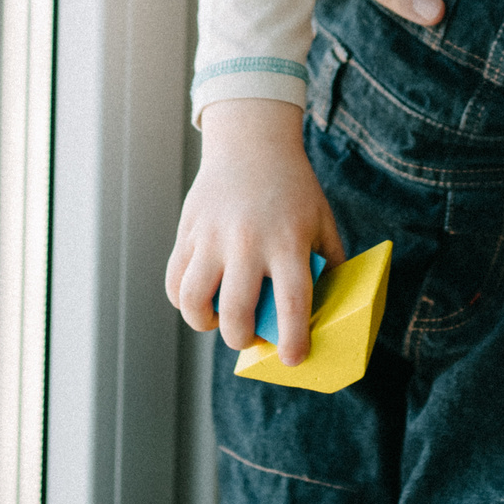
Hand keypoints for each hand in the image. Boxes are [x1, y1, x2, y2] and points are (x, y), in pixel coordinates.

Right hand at [165, 99, 347, 364]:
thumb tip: (329, 308)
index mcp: (288, 242)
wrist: (252, 144)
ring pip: (193, 301)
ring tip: (218, 320)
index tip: (292, 360)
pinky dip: (184, 301)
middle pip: (236, 313)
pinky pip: (174, 282)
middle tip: (249, 337)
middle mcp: (248, 242)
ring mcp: (212, 237)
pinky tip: (200, 298)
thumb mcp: (322, 222)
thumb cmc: (294, 190)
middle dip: (242, 339)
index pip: (291, 304)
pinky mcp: (188, 232)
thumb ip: (328, 264)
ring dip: (205, 323)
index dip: (292, 341)